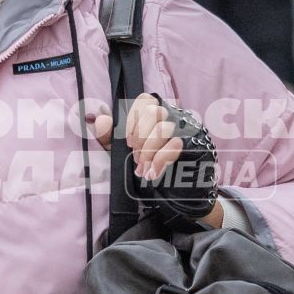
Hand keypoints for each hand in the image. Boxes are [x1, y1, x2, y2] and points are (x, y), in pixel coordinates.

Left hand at [90, 93, 220, 227]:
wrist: (176, 192)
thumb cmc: (148, 167)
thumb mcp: (121, 152)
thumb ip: (108, 136)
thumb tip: (99, 120)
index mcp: (154, 116)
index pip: (145, 100)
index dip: (133, 118)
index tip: (127, 141)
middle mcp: (172, 118)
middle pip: (154, 112)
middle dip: (140, 138)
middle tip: (135, 158)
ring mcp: (185, 130)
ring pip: (164, 129)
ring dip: (148, 153)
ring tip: (143, 170)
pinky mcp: (193, 145)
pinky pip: (174, 146)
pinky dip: (159, 161)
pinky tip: (153, 173)